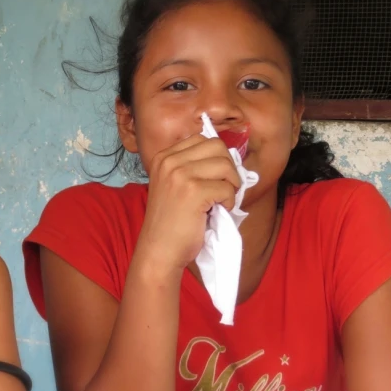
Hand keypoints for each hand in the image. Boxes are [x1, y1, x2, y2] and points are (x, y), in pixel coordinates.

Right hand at [138, 134, 240, 270]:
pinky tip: (218, 212)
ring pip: (225, 165)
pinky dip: (229, 201)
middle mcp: (169, 161)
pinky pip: (227, 188)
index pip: (202, 139)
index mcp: (163, 157)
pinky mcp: (193, 191)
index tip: (216, 178)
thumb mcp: (174, 185)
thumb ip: (191, 168)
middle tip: (225, 188)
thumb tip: (228, 158)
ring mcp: (180, 175)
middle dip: (228, 167)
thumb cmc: (171, 222)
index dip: (217, 158)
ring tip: (221, 201)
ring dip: (231, 184)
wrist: (159, 251)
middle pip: (217, 146)